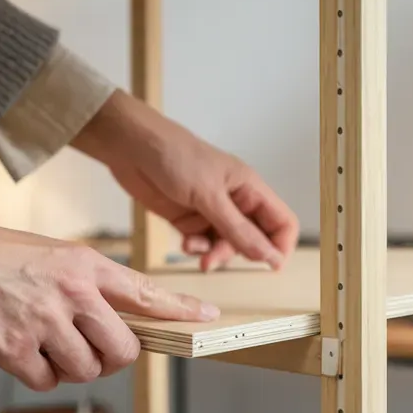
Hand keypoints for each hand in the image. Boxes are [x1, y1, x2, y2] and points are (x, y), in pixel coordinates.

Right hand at [0, 194, 218, 390]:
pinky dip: (36, 374)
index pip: (146, 292)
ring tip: (42, 341)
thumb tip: (116, 323)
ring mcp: (43, 322)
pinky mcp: (12, 348)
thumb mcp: (50, 255)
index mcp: (84, 264)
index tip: (208, 318)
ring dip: (69, 366)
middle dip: (111, 360)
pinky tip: (17, 349)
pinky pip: (45, 381)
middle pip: (123, 350)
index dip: (181, 310)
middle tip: (90, 351)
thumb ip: (86, 285)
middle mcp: (72, 292)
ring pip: (86, 370)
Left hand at [72, 90, 298, 271]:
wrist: (130, 146)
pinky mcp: (188, 219)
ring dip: (214, 254)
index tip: (270, 266)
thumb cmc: (174, 156)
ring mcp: (211, 211)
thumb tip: (270, 257)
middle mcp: (234, 201)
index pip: (281, 221)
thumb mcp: (209, 196)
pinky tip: (185, 245)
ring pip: (226, 246)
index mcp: (249, 188)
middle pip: (253, 239)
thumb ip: (238, 230)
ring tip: (195, 252)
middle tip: (215, 259)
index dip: (280, 245)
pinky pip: (202, 244)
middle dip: (238, 253)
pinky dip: (196, 249)